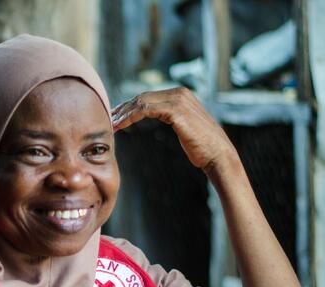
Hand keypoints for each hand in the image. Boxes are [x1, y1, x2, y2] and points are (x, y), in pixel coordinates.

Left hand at [111, 87, 237, 172]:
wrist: (217, 155)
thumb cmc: (201, 146)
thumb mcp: (184, 126)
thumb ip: (171, 116)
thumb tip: (159, 115)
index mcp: (181, 95)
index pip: (147, 97)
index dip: (128, 106)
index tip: (114, 116)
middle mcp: (179, 93)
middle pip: (142, 97)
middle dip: (122, 108)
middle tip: (106, 118)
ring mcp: (178, 100)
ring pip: (141, 102)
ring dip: (123, 113)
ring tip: (110, 124)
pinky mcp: (176, 110)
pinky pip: (145, 110)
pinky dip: (130, 116)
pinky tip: (119, 125)